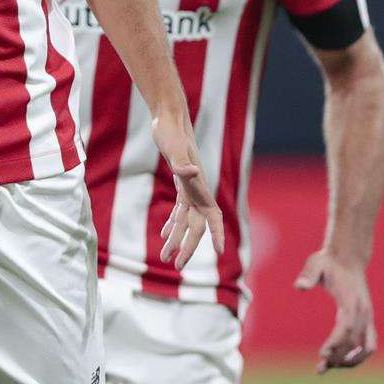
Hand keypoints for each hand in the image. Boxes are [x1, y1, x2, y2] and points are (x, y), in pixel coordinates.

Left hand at [153, 114, 222, 268]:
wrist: (169, 117)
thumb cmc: (171, 131)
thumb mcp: (174, 147)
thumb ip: (181, 162)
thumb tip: (189, 172)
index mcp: (199, 186)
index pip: (212, 216)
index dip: (217, 234)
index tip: (219, 252)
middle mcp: (198, 189)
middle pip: (196, 225)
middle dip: (187, 246)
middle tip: (176, 266)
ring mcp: (190, 187)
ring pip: (186, 220)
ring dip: (176, 238)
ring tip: (165, 257)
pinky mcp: (180, 183)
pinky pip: (180, 209)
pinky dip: (173, 222)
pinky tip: (164, 234)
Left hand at [295, 250, 375, 373]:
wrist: (348, 257)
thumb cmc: (328, 261)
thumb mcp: (315, 263)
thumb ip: (308, 275)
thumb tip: (300, 287)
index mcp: (351, 300)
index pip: (346, 327)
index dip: (336, 342)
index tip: (322, 354)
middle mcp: (363, 311)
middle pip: (355, 342)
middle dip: (339, 357)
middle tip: (320, 367)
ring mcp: (368, 316)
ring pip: (366, 347)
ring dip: (351, 361)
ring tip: (329, 367)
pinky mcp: (367, 319)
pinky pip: (369, 344)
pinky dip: (358, 356)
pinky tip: (341, 362)